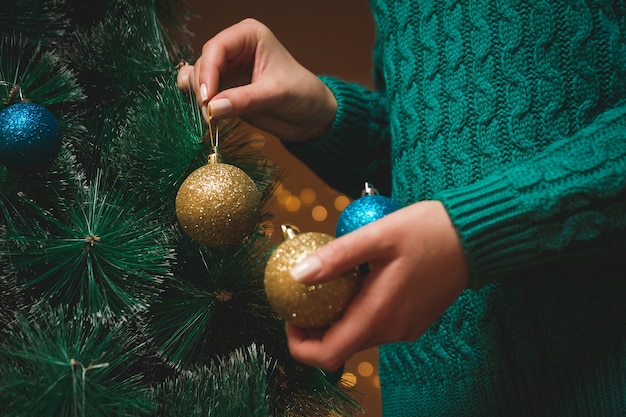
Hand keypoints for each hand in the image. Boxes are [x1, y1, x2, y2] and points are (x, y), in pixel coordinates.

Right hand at [177, 18, 336, 141]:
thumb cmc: (303, 95)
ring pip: (198, 78)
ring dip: (199, 98)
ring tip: (211, 118)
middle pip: (203, 63)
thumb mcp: (275, 95)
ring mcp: (228, 69)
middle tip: (209, 114)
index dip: (207, 72)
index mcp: (249, 36)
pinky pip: (202, 92)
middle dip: (203, 88)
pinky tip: (206, 114)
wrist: (312, 116)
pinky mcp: (225, 89)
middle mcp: (235, 49)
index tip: (207, 98)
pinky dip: (199, 103)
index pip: (217, 47)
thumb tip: (212, 108)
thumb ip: (243, 100)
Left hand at [285, 200, 468, 370]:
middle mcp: (392, 330)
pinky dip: (358, 313)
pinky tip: (358, 283)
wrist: (477, 237)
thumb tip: (297, 274)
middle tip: (305, 297)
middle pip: (340, 348)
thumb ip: (336, 257)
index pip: (327, 355)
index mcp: (379, 313)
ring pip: (358, 337)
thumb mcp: (377, 236)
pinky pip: (377, 326)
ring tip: (330, 284)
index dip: (300, 344)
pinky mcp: (415, 320)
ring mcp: (406, 328)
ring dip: (337, 319)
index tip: (290, 316)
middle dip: (315, 329)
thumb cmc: (428, 230)